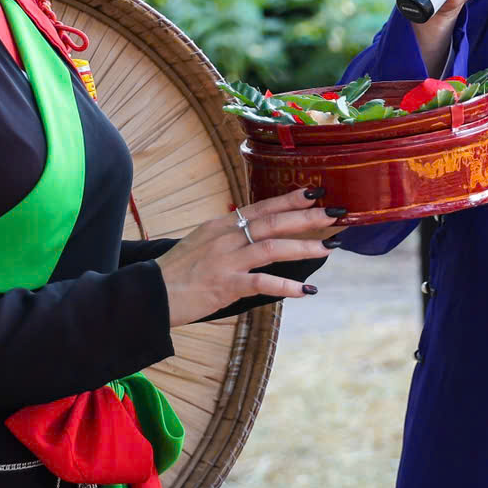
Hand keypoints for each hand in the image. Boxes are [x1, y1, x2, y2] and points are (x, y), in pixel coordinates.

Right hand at [157, 188, 342, 325]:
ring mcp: (226, 260)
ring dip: (304, 247)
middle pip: (273, 221)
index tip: (316, 192)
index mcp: (222, 224)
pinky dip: (286, 286)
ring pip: (272, 247)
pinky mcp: (225, 285)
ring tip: (329, 248)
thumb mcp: (203, 243)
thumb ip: (230, 236)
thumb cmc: (179, 271)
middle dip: (308, 217)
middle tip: (337, 215)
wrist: (150, 294)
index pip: (262, 206)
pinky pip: (262, 282)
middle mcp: (226, 237)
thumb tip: (259, 235)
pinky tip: (306, 291)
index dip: (291, 199)